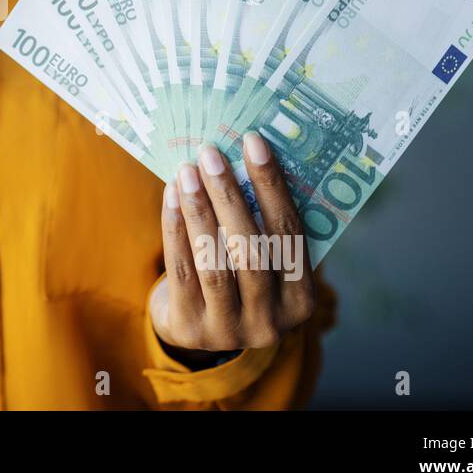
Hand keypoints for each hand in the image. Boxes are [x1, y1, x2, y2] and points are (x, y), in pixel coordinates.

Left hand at [149, 132, 315, 362]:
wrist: (197, 326)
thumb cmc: (236, 275)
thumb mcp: (263, 261)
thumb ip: (264, 225)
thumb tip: (247, 156)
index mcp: (301, 299)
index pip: (290, 234)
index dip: (272, 186)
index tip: (254, 142)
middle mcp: (271, 320)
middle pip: (251, 250)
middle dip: (230, 196)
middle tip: (211, 154)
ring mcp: (230, 330)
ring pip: (214, 261)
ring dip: (199, 210)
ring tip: (187, 170)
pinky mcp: (191, 328)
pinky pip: (182, 270)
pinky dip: (175, 228)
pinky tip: (171, 196)